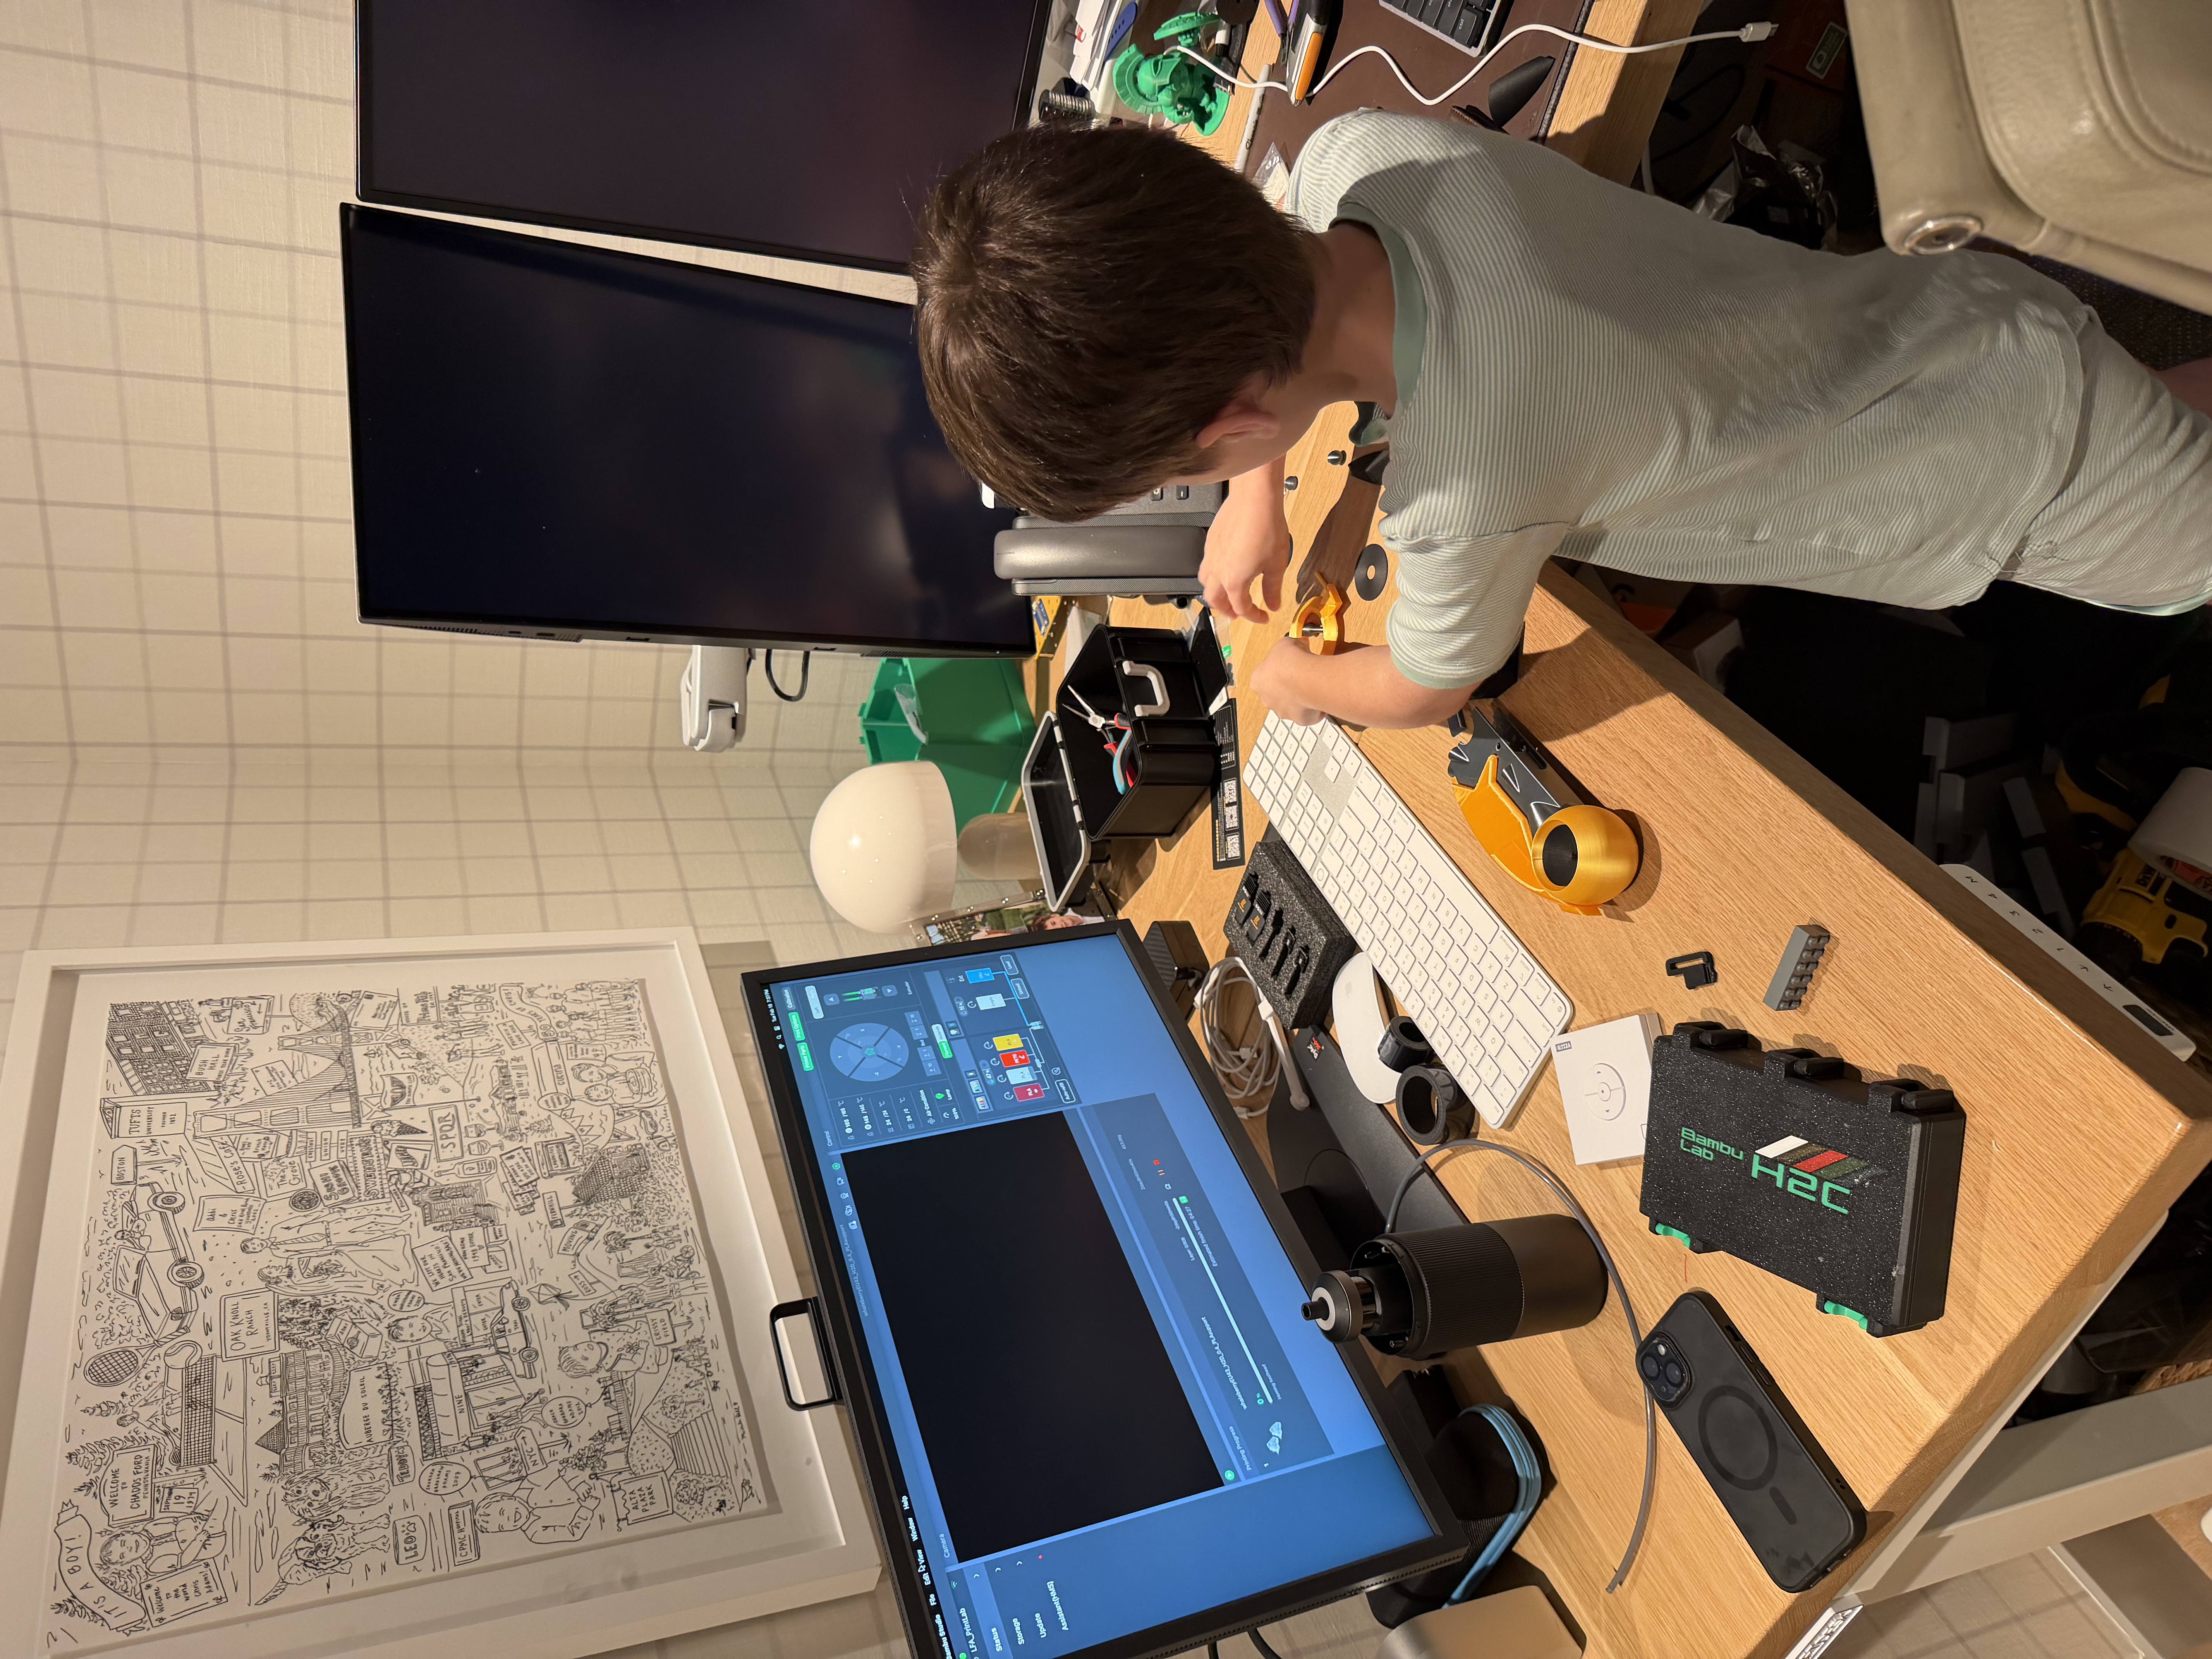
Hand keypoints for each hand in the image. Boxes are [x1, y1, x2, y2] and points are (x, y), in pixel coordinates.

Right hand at [1199, 462, 1290, 622]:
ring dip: (1215, 594)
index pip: (1241, 608)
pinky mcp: (1210, 541)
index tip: (1263, 616)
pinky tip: (1224, 568)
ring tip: (1226, 594)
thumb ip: (1273, 589)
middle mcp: (1217, 571)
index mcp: (1234, 581)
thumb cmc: (1265, 527)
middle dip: (1227, 611)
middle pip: (1215, 601)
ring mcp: (1211, 556)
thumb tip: (1273, 604)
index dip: (1254, 617)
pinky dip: (1213, 575)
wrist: (1255, 499)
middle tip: (1238, 613)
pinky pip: (1206, 565)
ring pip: (1205, 583)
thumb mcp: (1277, 564)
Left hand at [1251, 636, 1324, 724]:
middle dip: (1287, 686)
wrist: (1306, 678)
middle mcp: (1267, 699)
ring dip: (1299, 697)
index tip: (1288, 664)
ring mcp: (1282, 711)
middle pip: (1276, 693)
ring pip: (1290, 705)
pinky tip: (1319, 698)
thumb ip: (1287, 647)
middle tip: (1300, 676)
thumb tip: (1296, 644)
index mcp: (1257, 681)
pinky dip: (1314, 709)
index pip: (1265, 675)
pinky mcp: (1299, 719)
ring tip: (1311, 686)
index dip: (1278, 668)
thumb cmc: (1291, 662)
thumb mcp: (1285, 643)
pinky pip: (1307, 715)